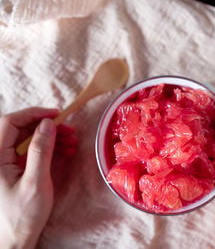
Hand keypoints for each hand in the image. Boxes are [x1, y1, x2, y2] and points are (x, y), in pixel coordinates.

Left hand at [0, 107, 76, 248]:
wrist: (14, 238)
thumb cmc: (23, 214)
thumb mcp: (35, 182)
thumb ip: (41, 151)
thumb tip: (47, 124)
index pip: (10, 123)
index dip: (33, 114)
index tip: (56, 114)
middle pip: (20, 129)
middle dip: (46, 126)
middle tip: (69, 130)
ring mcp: (6, 162)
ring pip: (27, 138)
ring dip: (50, 136)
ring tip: (72, 142)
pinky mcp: (15, 168)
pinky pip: (31, 150)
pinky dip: (49, 147)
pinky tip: (65, 150)